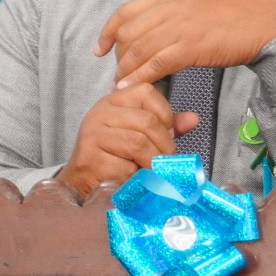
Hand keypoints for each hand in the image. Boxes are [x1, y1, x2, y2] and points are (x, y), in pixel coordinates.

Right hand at [57, 83, 198, 197]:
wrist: (82, 182)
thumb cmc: (114, 157)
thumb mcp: (141, 135)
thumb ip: (166, 126)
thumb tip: (194, 119)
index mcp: (114, 101)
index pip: (147, 92)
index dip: (165, 113)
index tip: (167, 132)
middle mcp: (100, 113)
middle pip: (147, 121)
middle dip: (164, 145)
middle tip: (165, 160)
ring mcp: (93, 134)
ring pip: (138, 144)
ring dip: (152, 162)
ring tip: (152, 171)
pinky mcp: (90, 158)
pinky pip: (126, 167)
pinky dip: (135, 177)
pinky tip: (132, 180)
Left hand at [98, 0, 275, 90]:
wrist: (264, 22)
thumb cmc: (237, 15)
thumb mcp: (198, 3)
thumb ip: (175, 12)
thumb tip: (156, 30)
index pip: (126, 10)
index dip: (108, 31)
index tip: (101, 48)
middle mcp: (171, 6)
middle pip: (129, 32)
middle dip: (118, 56)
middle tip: (119, 73)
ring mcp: (180, 26)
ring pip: (139, 50)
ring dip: (126, 71)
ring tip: (121, 86)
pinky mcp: (191, 46)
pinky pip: (156, 64)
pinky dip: (140, 77)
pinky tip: (131, 87)